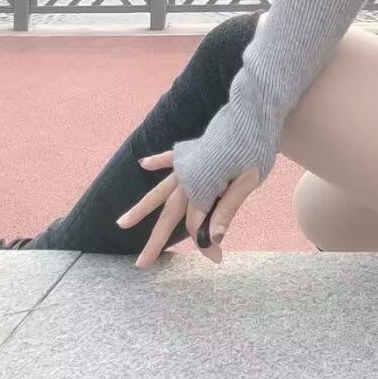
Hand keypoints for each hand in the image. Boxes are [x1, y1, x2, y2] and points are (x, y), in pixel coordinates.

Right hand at [116, 149, 261, 269]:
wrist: (253, 114)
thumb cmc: (255, 148)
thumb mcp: (248, 180)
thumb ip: (228, 208)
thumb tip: (214, 238)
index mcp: (202, 188)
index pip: (197, 225)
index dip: (206, 244)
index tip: (217, 259)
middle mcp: (188, 178)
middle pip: (169, 215)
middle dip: (156, 241)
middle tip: (140, 265)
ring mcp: (186, 163)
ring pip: (160, 191)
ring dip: (142, 208)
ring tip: (121, 223)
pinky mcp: (190, 149)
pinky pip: (169, 157)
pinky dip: (157, 161)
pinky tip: (143, 164)